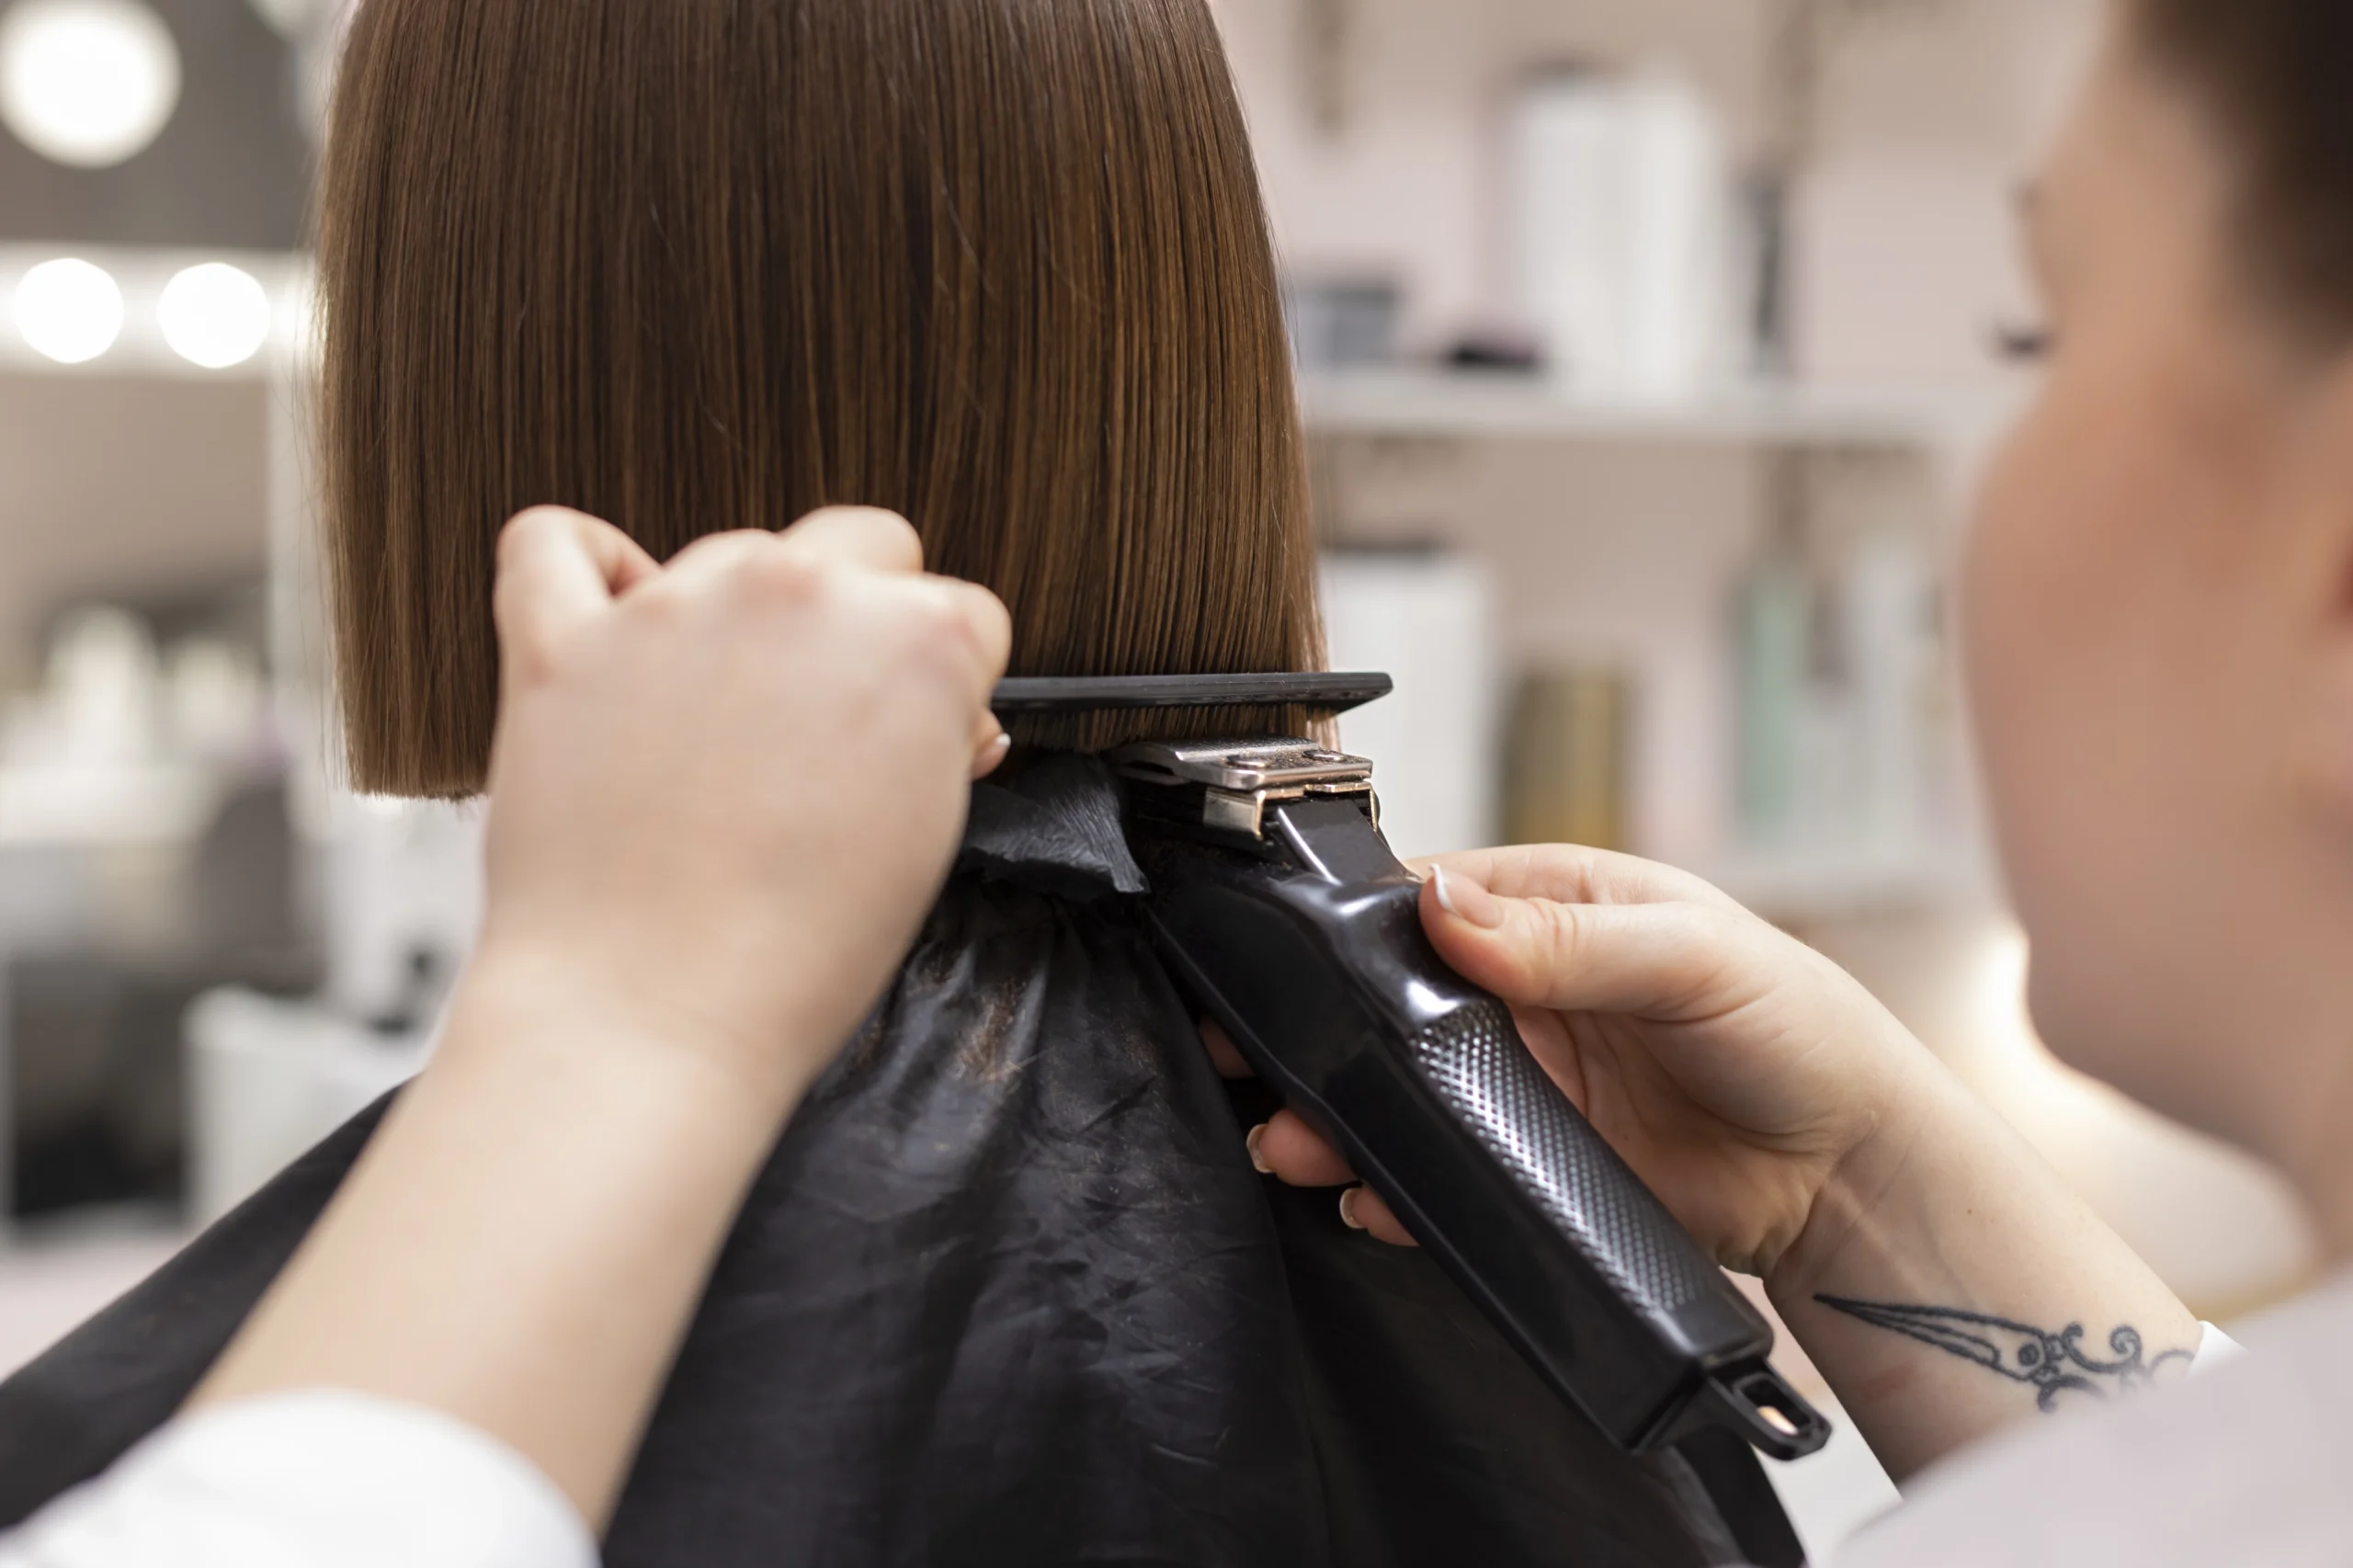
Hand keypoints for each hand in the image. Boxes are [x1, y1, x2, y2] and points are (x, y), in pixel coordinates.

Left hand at [475, 504, 1012, 1109]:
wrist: (647, 1019)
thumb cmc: (790, 959)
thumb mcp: (926, 842)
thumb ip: (935, 742)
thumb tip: (930, 714)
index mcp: (914, 638)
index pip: (958, 611)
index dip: (944, 687)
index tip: (918, 739)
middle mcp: (798, 595)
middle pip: (857, 549)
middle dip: (858, 623)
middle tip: (829, 727)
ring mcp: (674, 607)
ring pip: (731, 553)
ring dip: (738, 619)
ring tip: (721, 728)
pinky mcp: (563, 640)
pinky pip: (554, 544)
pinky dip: (585, 564)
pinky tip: (611, 616)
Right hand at [1228, 844, 1950, 1284]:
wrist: (1850, 1176)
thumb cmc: (1797, 1030)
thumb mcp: (1689, 954)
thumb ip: (1563, 936)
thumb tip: (1444, 906)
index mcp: (1553, 907)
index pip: (1424, 902)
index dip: (1348, 932)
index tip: (1289, 963)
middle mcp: (1523, 992)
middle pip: (1388, 1006)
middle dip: (1321, 1037)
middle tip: (1257, 1061)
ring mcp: (1522, 1084)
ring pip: (1400, 1093)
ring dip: (1341, 1118)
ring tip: (1293, 1142)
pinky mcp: (1530, 1167)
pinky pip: (1443, 1175)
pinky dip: (1397, 1191)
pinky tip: (1369, 1199)